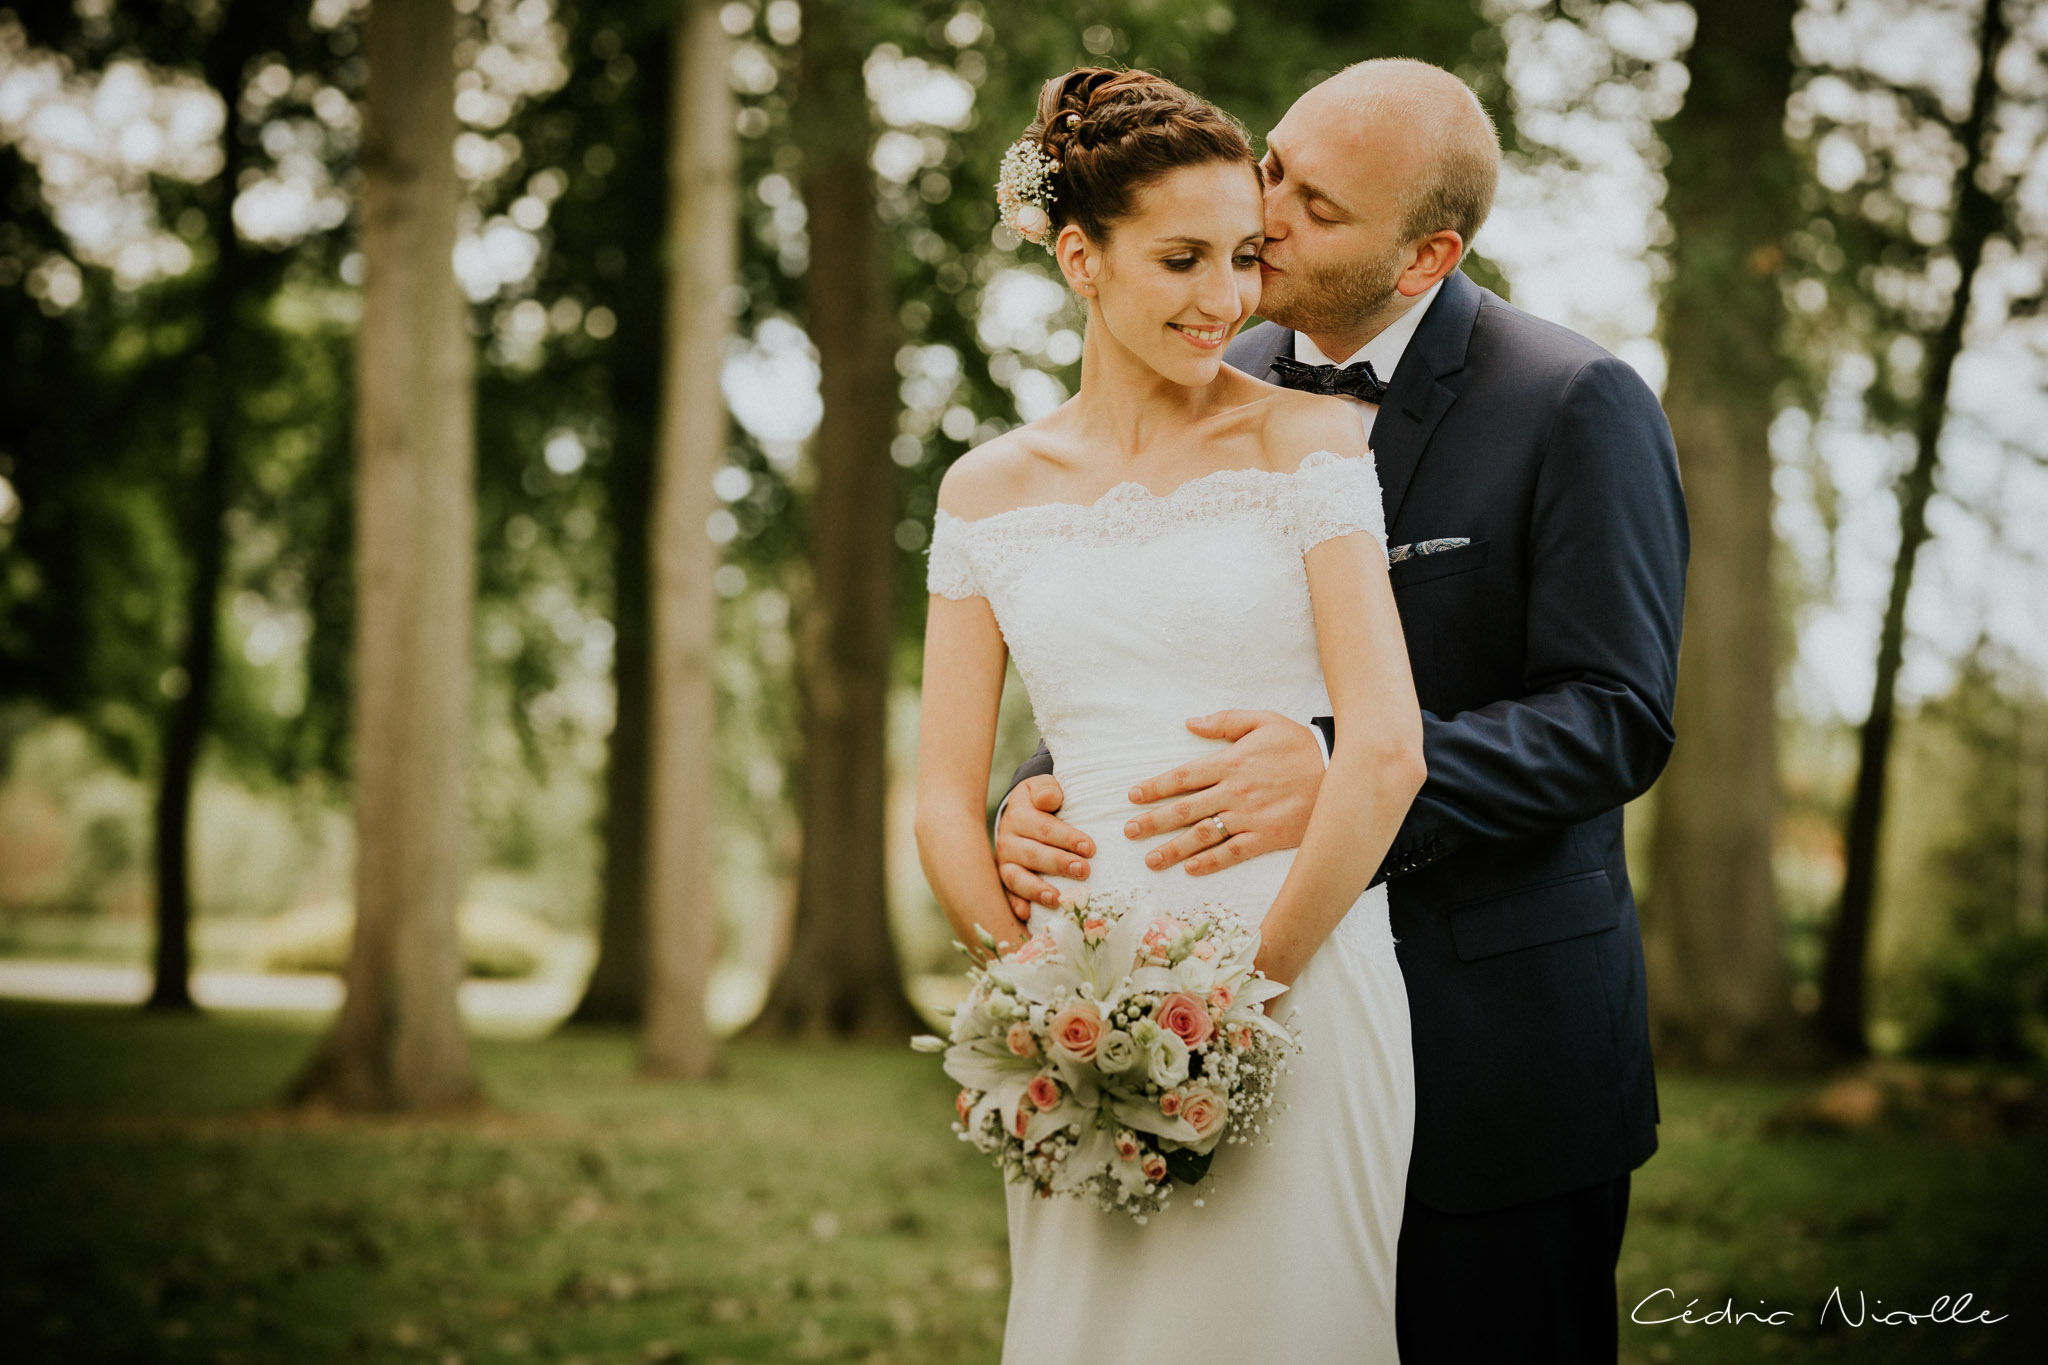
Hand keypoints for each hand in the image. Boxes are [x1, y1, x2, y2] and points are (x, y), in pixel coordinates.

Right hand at [994, 774, 1092, 921]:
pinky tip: (1026, 914)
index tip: (1090, 848)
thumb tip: (1048, 800)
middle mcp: (1008, 840)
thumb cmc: (1038, 802)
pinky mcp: (1003, 879)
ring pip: (1017, 877)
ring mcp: (1005, 862)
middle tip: (1083, 871)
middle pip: (1033, 854)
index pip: (1044, 827)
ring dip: (1036, 889)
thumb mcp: (1041, 787)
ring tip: (1057, 898)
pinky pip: (1007, 894)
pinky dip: (1015, 904)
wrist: (1017, 813)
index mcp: (1019, 815)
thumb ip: (1046, 789)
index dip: (1066, 838)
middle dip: (1059, 864)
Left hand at [1123, 711, 1323, 874]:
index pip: (1183, 777)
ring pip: (1205, 834)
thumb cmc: (1299, 745)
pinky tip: (1191, 869)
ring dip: (1175, 848)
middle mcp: (1236, 791)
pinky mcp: (1268, 837)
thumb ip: (1225, 721)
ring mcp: (1251, 817)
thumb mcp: (1264, 720)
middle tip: (1129, 832)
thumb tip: (1191, 723)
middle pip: (1186, 809)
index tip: (1133, 797)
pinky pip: (1234, 852)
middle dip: (1154, 821)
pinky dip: (1211, 862)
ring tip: (1151, 859)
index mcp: (1231, 762)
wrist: (1342, 772)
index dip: (1155, 788)